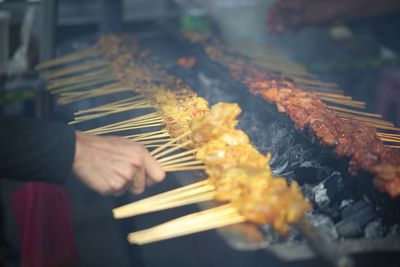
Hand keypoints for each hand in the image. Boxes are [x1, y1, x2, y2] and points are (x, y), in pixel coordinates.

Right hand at [72, 131, 164, 195]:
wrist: (80, 150)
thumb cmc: (104, 146)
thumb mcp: (127, 145)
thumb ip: (140, 158)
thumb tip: (150, 170)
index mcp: (141, 154)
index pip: (159, 176)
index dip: (152, 180)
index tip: (146, 180)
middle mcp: (135, 167)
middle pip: (141, 188)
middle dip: (132, 185)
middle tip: (119, 174)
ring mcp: (124, 178)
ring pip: (127, 191)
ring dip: (119, 185)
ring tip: (109, 172)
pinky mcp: (112, 188)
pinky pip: (114, 193)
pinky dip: (108, 188)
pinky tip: (101, 176)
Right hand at [266, 0, 399, 32]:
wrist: (344, 9)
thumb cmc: (324, 8)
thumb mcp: (305, 16)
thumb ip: (291, 22)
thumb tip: (276, 29)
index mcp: (295, 1)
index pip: (278, 5)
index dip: (272, 14)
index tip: (268, 24)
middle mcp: (298, 5)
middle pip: (283, 12)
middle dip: (276, 21)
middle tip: (272, 32)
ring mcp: (304, 12)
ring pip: (290, 18)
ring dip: (283, 26)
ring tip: (279, 35)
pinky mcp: (310, 18)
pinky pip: (298, 23)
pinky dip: (293, 28)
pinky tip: (291, 34)